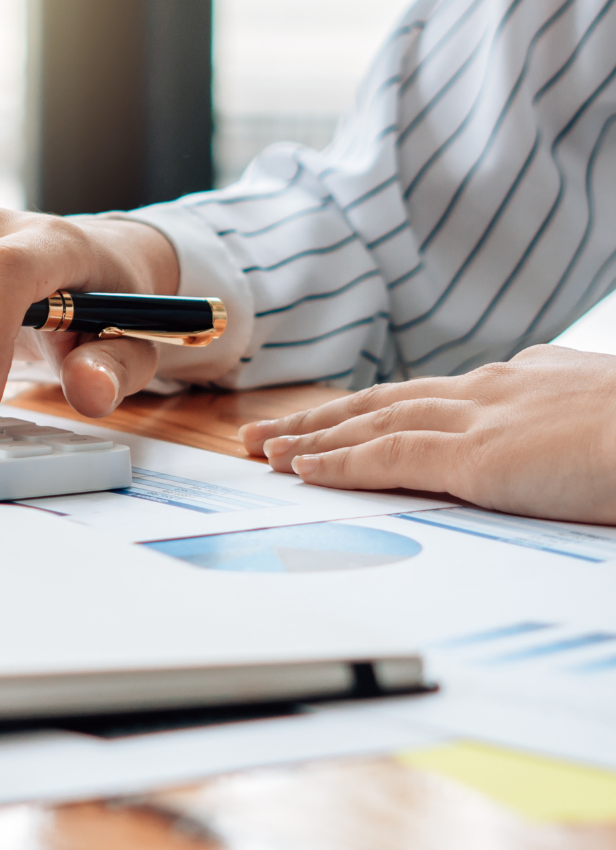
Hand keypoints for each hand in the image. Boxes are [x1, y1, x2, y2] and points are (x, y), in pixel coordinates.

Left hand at [241, 345, 615, 523]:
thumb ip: (569, 429)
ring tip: (267, 451)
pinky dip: (339, 462)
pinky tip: (303, 470)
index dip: (380, 405)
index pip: (435, 392)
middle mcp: (496, 388)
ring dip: (314, 438)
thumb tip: (558, 449)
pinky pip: (387, 457)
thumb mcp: (607, 420)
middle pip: (388, 399)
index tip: (344, 414)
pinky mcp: (478, 456)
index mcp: (530, 378)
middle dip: (326, 416)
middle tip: (272, 431)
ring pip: (373, 423)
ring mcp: (483, 418)